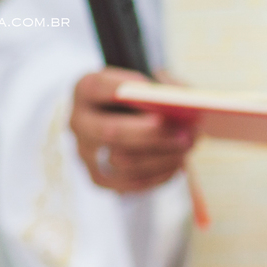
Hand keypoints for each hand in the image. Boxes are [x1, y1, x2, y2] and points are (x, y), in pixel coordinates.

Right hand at [70, 67, 196, 192]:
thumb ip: (163, 87)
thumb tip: (182, 102)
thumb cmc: (141, 100)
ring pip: (124, 162)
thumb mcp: (149, 84)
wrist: (128, 124)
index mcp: (85, 91)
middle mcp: (79, 122)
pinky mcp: (100, 178)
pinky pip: (131, 182)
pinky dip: (159, 173)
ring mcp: (86, 153)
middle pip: (112, 132)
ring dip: (162, 156)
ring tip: (187, 146)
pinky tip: (178, 162)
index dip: (125, 89)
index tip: (152, 91)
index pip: (97, 87)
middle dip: (152, 134)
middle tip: (183, 132)